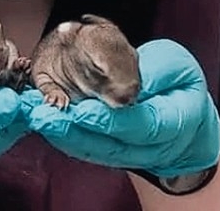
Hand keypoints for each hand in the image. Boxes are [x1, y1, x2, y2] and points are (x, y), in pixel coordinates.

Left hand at [23, 39, 219, 178]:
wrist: (181, 114)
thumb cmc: (179, 85)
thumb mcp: (177, 66)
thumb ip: (156, 72)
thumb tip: (128, 84)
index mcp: (173, 122)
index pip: (142, 127)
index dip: (111, 122)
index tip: (84, 111)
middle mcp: (150, 146)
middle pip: (111, 145)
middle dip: (75, 130)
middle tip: (45, 114)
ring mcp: (128, 153)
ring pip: (93, 149)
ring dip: (62, 134)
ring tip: (38, 115)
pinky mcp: (109, 150)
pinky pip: (85, 147)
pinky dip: (62, 135)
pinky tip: (43, 119)